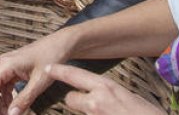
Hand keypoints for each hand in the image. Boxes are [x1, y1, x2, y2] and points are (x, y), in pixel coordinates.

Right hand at [0, 30, 73, 114]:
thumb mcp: (39, 82)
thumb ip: (24, 99)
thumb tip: (12, 114)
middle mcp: (3, 64)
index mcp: (6, 65)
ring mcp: (7, 66)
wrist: (62, 43)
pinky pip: (4, 85)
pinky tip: (12, 106)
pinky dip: (6, 97)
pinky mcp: (13, 69)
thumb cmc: (52, 55)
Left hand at [46, 64, 162, 114]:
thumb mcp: (130, 97)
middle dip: (76, 102)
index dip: (60, 71)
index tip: (49, 68)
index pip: (75, 75)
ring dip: (88, 113)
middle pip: (70, 99)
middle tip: (92, 106)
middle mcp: (97, 102)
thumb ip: (111, 94)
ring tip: (108, 112)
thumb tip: (102, 95)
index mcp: (106, 87)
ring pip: (80, 112)